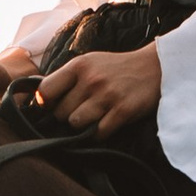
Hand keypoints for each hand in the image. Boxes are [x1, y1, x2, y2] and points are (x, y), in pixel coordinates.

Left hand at [32, 40, 161, 137]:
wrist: (155, 68)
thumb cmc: (117, 68)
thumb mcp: (90, 62)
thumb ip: (67, 78)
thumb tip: (40, 100)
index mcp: (79, 65)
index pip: (45, 90)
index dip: (45, 103)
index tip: (52, 106)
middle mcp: (91, 79)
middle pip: (60, 113)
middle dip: (67, 116)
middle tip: (81, 111)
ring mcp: (107, 96)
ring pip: (76, 124)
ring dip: (82, 125)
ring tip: (93, 117)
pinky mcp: (122, 111)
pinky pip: (98, 133)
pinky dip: (99, 133)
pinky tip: (106, 123)